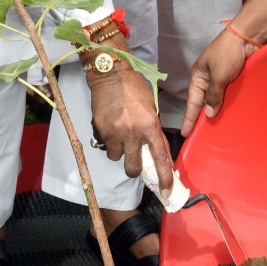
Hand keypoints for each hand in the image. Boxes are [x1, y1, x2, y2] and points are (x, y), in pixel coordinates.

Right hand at [88, 63, 174, 193]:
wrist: (110, 75)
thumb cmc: (134, 89)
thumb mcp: (151, 109)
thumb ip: (154, 131)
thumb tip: (160, 153)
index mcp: (150, 126)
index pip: (160, 158)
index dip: (164, 177)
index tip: (166, 191)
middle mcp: (133, 132)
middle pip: (133, 168)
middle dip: (134, 169)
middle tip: (134, 162)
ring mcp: (115, 133)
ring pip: (116, 157)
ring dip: (119, 151)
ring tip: (119, 136)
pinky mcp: (100, 130)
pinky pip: (104, 145)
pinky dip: (108, 141)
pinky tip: (110, 128)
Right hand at [181, 27, 254, 137]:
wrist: (248, 37)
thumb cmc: (228, 54)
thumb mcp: (218, 76)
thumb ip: (213, 96)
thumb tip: (209, 114)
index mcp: (199, 76)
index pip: (192, 101)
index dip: (189, 117)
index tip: (185, 133)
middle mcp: (208, 78)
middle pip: (203, 101)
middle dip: (202, 117)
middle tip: (200, 136)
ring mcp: (222, 78)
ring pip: (217, 99)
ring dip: (218, 111)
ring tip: (216, 130)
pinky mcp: (234, 78)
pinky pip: (228, 94)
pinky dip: (229, 104)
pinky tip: (231, 115)